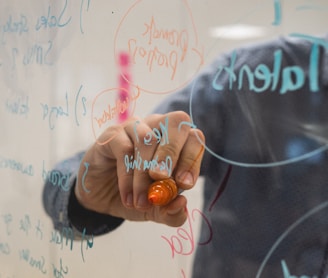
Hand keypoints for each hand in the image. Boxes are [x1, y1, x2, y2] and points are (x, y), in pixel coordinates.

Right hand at [75, 111, 204, 226]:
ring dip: (145, 175)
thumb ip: (172, 212)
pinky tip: (127, 197)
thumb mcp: (156, 210)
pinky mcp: (113, 134)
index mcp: (177, 142)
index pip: (195, 138)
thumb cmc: (136, 195)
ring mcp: (136, 127)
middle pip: (176, 122)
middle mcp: (159, 127)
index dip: (192, 159)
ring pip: (148, 139)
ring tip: (141, 202)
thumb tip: (181, 203)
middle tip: (162, 180)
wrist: (101, 196)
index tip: (184, 185)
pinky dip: (128, 176)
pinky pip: (124, 148)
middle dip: (172, 155)